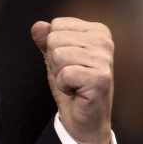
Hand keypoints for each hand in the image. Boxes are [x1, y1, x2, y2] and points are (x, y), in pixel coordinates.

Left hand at [31, 17, 113, 143]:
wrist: (84, 119)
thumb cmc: (72, 85)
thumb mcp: (54, 58)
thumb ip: (45, 39)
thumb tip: (37, 26)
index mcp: (97, 31)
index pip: (56, 25)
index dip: (53, 46)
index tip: (68, 61)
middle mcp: (104, 41)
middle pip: (54, 39)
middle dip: (54, 60)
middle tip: (70, 74)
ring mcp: (105, 59)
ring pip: (58, 55)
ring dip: (59, 74)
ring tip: (74, 82)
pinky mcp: (100, 78)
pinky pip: (64, 73)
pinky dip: (63, 85)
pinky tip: (75, 91)